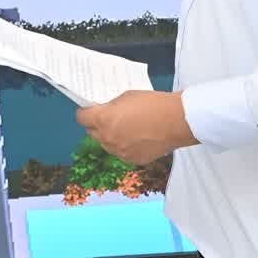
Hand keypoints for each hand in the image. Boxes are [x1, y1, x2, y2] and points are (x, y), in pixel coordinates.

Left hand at [76, 90, 198, 167]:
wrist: (176, 121)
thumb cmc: (152, 104)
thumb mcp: (125, 97)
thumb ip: (111, 106)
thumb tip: (104, 111)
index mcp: (103, 120)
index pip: (81, 118)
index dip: (85, 113)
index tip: (90, 110)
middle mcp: (108, 138)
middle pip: (92, 132)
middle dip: (96, 125)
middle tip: (107, 117)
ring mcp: (120, 152)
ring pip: (106, 144)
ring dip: (110, 136)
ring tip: (125, 127)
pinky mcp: (132, 160)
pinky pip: (121, 153)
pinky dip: (124, 146)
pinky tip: (137, 137)